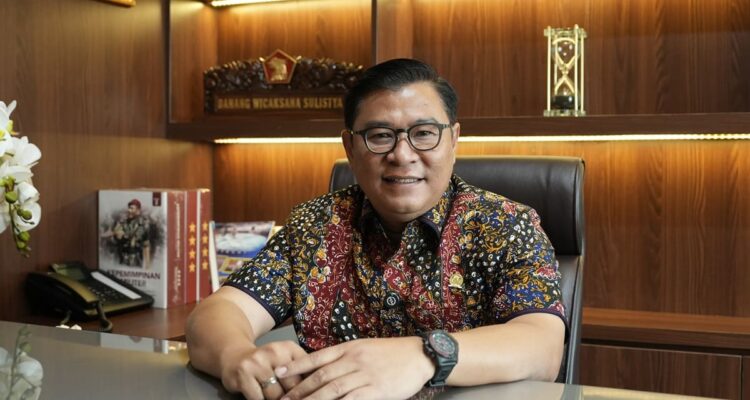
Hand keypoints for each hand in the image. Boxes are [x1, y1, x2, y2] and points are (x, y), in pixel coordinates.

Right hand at [220, 340, 307, 399]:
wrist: (234, 356)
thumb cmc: (265, 363)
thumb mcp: (285, 359)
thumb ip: (302, 371)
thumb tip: (320, 388)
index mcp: (289, 347)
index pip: (308, 371)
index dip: (312, 388)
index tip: (315, 396)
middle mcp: (274, 351)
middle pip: (293, 385)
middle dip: (295, 397)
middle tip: (298, 399)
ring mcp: (258, 362)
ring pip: (276, 395)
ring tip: (282, 399)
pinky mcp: (243, 374)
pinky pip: (258, 398)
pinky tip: (264, 399)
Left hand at [275, 337, 433, 399]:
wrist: (420, 355)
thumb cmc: (392, 353)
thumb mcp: (365, 347)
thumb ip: (345, 356)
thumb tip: (322, 367)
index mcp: (349, 348)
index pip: (317, 357)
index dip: (296, 366)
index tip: (279, 373)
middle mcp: (354, 360)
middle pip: (320, 376)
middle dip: (299, 390)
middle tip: (282, 399)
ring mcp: (365, 376)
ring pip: (332, 390)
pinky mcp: (376, 390)